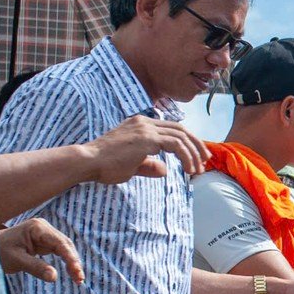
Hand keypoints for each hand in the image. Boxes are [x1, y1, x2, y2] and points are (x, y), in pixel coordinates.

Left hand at [0, 218, 83, 282]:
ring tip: (77, 279)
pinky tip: (71, 272)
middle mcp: (44, 228)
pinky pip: (60, 251)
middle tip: (79, 279)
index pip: (59, 242)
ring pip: (65, 248)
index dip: (70, 257)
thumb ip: (35, 267)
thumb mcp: (16, 260)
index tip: (76, 271)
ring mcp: (45, 234)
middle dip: (73, 261)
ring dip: (72, 263)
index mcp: (37, 228)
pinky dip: (66, 261)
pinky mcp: (45, 241)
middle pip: (66, 244)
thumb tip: (54, 277)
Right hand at [83, 115, 208, 182]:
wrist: (87, 162)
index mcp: (140, 124)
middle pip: (181, 129)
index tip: (197, 155)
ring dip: (194, 153)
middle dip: (197, 144)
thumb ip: (148, 165)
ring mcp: (146, 128)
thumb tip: (163, 171)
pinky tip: (189, 169)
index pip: (171, 128)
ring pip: (182, 136)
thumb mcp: (131, 165)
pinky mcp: (147, 138)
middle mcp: (144, 122)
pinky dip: (187, 156)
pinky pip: (177, 144)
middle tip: (206, 160)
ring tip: (198, 169)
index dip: (187, 141)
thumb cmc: (104, 166)